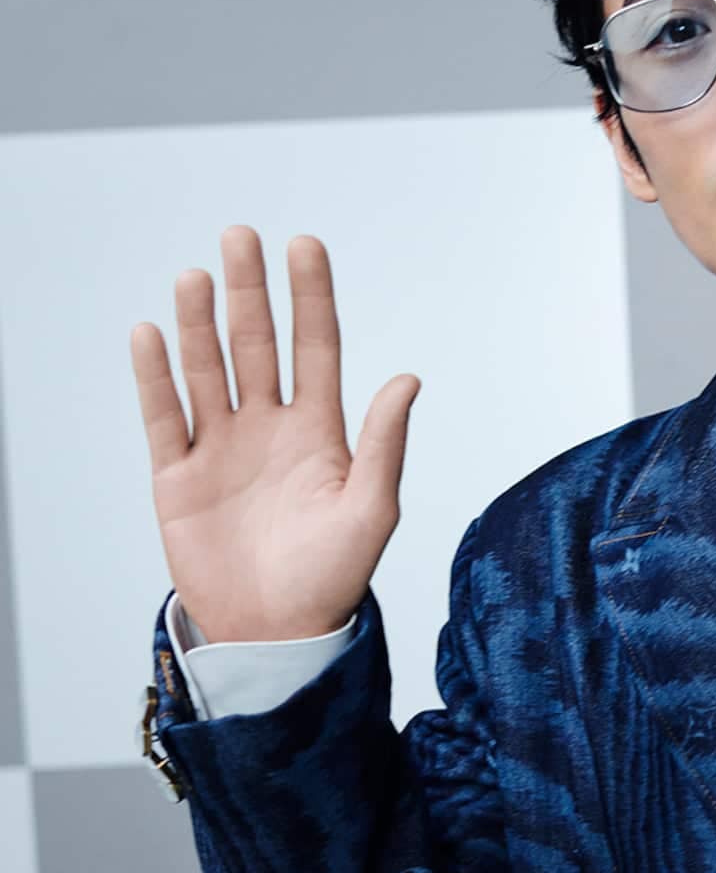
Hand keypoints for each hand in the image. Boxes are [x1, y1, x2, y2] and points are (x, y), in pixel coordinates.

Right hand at [130, 225, 418, 643]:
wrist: (276, 635)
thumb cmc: (332, 579)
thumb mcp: (371, 511)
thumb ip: (384, 444)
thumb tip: (408, 379)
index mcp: (321, 433)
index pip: (316, 348)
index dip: (311, 297)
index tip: (304, 245)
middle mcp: (270, 430)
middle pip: (257, 345)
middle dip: (249, 292)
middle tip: (240, 236)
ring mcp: (221, 448)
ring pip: (207, 370)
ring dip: (199, 323)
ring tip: (196, 277)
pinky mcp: (179, 475)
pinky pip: (163, 415)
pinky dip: (155, 376)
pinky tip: (150, 333)